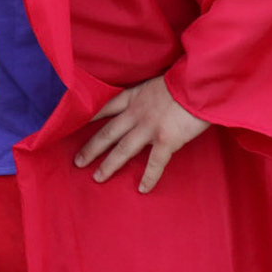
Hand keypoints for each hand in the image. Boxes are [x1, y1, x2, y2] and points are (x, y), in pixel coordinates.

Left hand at [74, 75, 208, 192]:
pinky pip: (154, 163)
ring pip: (122, 149)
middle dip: (91, 148)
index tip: (73, 127)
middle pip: (107, 133)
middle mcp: (135, 113)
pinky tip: (142, 189)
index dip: (88, 118)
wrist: (198, 84)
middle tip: (78, 162)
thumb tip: (143, 107)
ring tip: (97, 178)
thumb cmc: (182, 82)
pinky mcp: (166, 140)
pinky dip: (148, 177)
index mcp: (132, 97)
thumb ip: (144, 97)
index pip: (104, 108)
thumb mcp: (154, 84)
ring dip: (109, 165)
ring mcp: (149, 127)